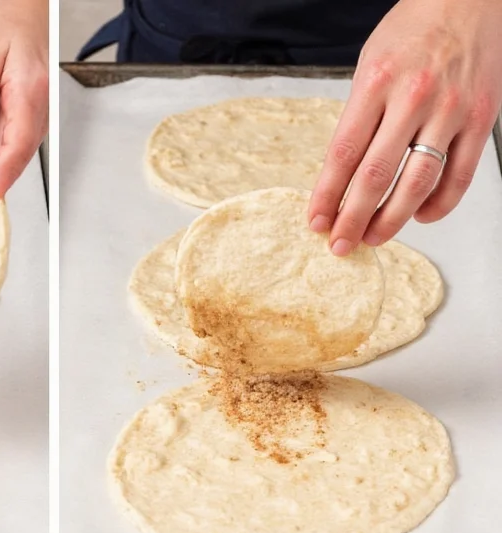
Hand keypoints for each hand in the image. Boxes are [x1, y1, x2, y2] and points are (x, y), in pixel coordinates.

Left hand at [0, 0, 48, 198]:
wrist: (27, 14)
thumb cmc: (7, 27)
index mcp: (30, 90)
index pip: (20, 140)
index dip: (5, 170)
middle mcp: (41, 107)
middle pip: (21, 153)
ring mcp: (38, 114)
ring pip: (17, 151)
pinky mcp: (30, 117)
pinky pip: (13, 141)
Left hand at [308, 0, 501, 255]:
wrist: (466, 0)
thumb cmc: (410, 33)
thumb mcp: (368, 67)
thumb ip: (357, 118)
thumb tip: (339, 176)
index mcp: (376, 83)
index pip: (343, 154)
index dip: (327, 195)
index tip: (315, 222)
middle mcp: (414, 98)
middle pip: (376, 175)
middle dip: (353, 218)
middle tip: (339, 244)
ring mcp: (451, 110)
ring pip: (417, 182)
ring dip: (391, 219)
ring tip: (372, 238)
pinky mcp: (481, 119)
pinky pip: (460, 175)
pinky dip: (438, 204)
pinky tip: (419, 217)